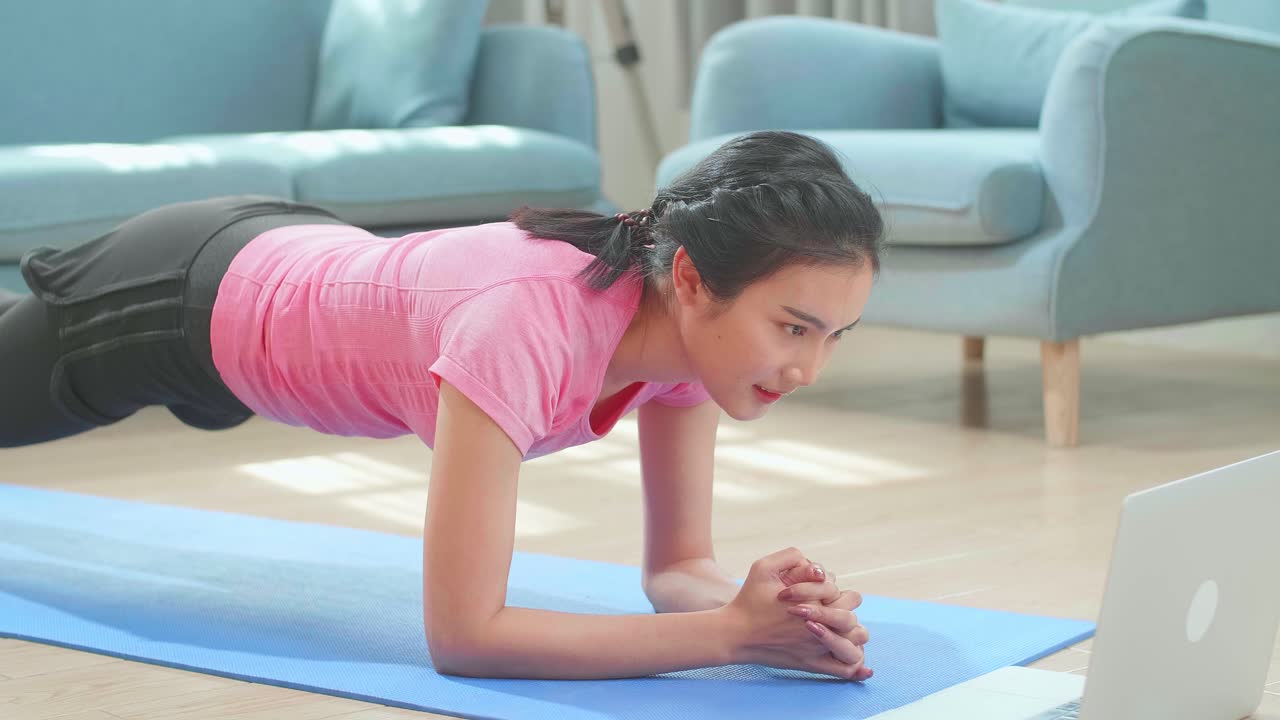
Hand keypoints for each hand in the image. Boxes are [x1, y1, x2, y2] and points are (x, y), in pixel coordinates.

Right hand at [721, 547, 866, 679]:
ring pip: (856, 645)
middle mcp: (821, 627)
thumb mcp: (763, 567)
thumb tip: (815, 565)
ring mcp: (818, 649)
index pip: (848, 595)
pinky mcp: (811, 665)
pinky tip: (864, 669)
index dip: (835, 589)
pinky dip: (857, 670)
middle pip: (854, 618)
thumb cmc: (749, 600)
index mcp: (815, 604)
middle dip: (846, 610)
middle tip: (828, 607)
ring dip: (854, 636)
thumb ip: (790, 557)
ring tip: (843, 631)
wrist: (736, 633)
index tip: (817, 589)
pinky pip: (845, 671)